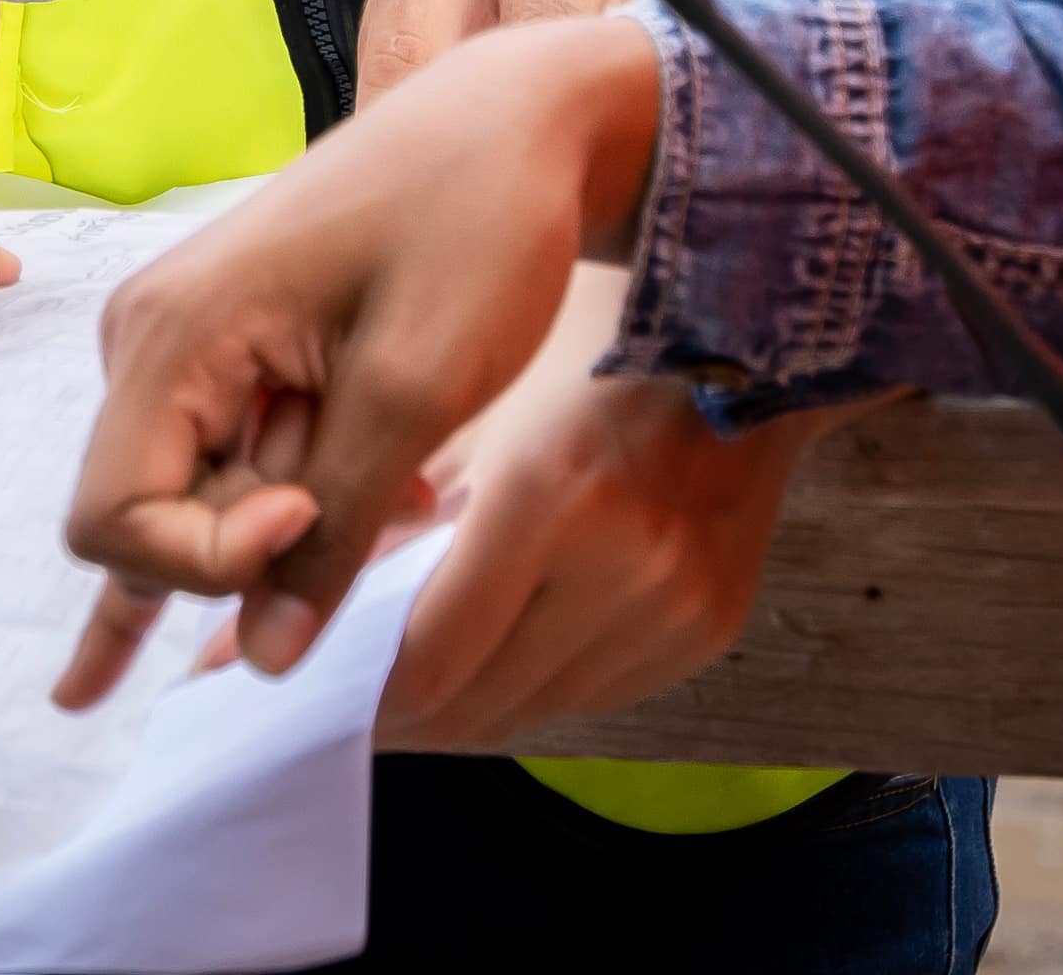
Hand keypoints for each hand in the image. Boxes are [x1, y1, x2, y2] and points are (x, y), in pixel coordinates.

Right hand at [57, 12, 665, 701]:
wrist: (522, 121)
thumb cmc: (474, 226)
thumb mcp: (413, 389)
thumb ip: (330, 531)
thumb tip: (262, 667)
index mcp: (170, 332)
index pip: (115, 521)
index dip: (214, 559)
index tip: (325, 509)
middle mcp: (152, 339)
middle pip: (154, 519)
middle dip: (267, 544)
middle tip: (403, 494)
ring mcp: (192, 346)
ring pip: (205, 501)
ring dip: (299, 521)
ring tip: (412, 480)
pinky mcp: (238, 353)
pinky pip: (217, 467)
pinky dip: (235, 534)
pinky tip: (108, 665)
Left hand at [374, 259, 837, 748]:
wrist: (741, 347)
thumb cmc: (586, 353)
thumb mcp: (478, 401)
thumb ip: (407, 512)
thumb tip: (329, 609)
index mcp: (548, 499)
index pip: (433, 658)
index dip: (365, 692)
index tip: (321, 691)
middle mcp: (622, 568)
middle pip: (481, 703)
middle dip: (407, 716)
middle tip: (350, 705)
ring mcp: (674, 609)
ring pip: (536, 713)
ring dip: (469, 714)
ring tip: (415, 692)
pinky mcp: (709, 632)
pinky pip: (595, 697)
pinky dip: (536, 690)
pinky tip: (498, 663)